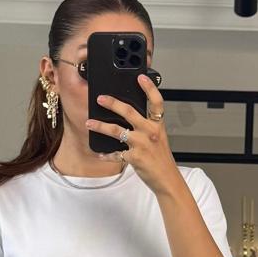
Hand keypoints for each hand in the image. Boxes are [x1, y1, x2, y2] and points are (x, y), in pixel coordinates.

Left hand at [85, 74, 178, 197]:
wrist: (167, 179)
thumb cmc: (161, 159)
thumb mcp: (158, 138)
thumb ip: (147, 125)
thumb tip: (129, 116)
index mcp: (157, 125)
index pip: (156, 102)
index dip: (149, 88)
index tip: (140, 77)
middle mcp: (150, 132)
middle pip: (129, 112)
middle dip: (112, 103)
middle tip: (100, 98)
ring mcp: (142, 144)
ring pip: (117, 131)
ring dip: (101, 126)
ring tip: (90, 123)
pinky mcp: (134, 158)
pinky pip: (116, 154)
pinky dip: (107, 154)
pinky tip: (100, 153)